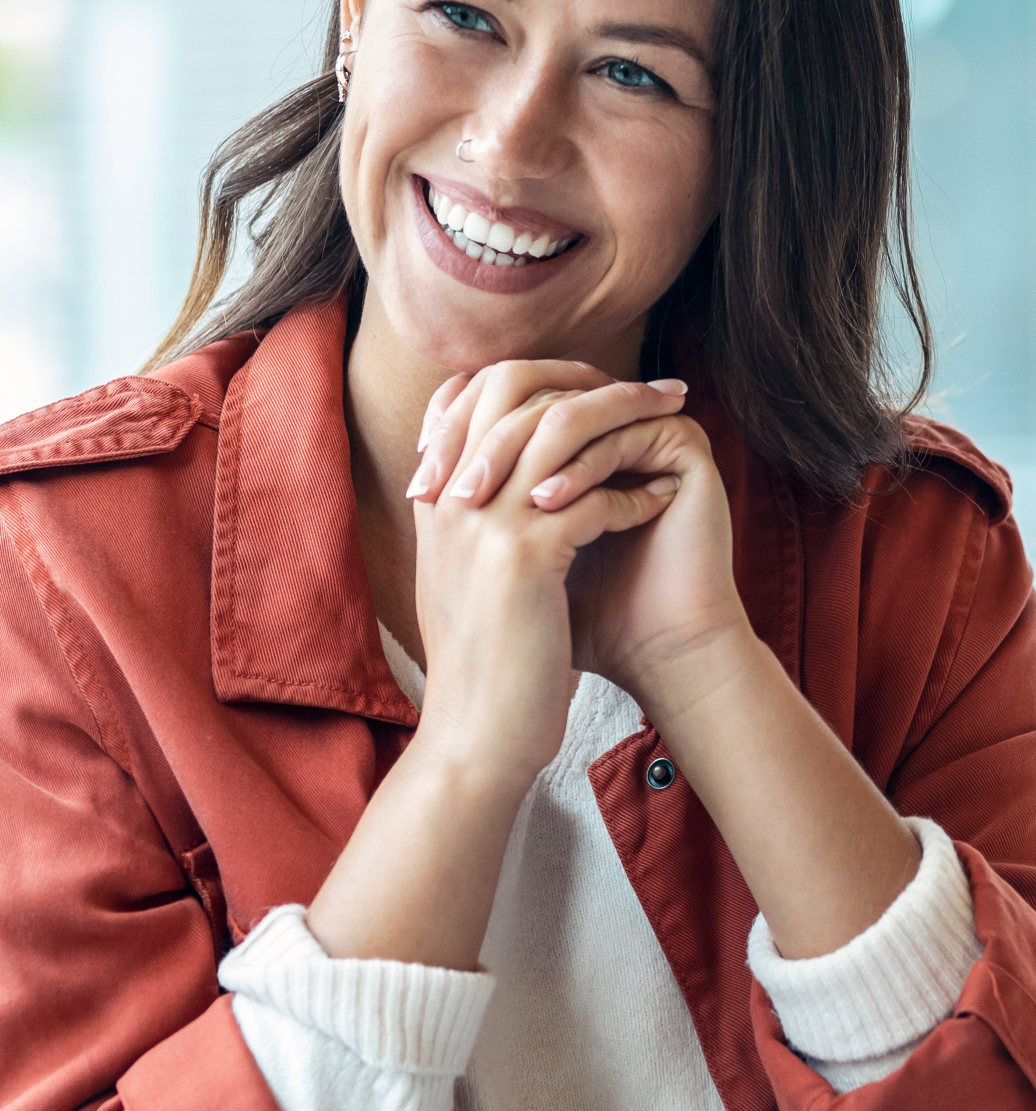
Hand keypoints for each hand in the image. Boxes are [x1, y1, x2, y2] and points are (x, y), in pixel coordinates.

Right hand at [404, 362, 689, 782]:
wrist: (475, 735)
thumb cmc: (485, 663)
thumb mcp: (464, 576)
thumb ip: (478, 519)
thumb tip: (527, 475)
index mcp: (434, 499)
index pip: (471, 393)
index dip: (539, 376)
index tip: (596, 384)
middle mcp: (448, 498)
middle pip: (514, 390)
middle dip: (592, 381)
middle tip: (651, 386)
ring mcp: (480, 523)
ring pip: (559, 430)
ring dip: (627, 419)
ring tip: (675, 421)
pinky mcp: (523, 557)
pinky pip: (591, 496)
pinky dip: (633, 494)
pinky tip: (661, 500)